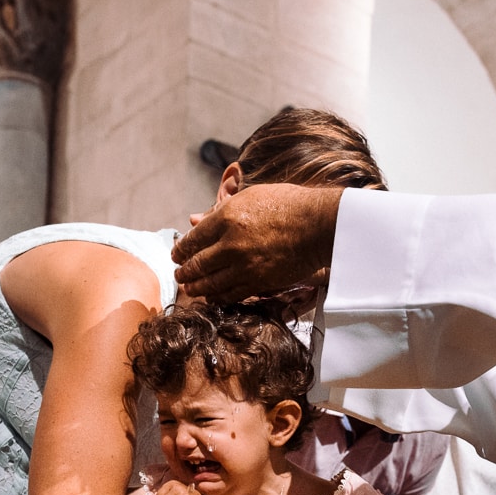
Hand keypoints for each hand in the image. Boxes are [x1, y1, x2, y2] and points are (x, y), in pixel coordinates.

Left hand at [172, 184, 342, 302]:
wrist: (319, 226)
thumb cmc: (288, 204)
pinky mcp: (259, 282)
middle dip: (184, 271)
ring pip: (210, 283)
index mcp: (227, 218)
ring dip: (196, 287)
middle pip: (197, 264)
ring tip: (190, 288)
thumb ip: (220, 210)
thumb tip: (194, 219)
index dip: (180, 249)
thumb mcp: (250, 197)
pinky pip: (231, 294)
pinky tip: (211, 297)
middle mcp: (231, 244)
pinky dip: (217, 297)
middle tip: (179, 274)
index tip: (176, 254)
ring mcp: (245, 266)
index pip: (193, 239)